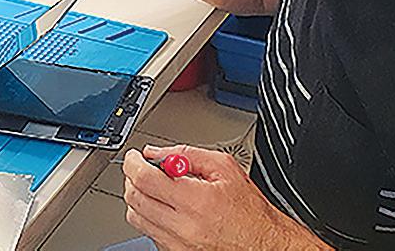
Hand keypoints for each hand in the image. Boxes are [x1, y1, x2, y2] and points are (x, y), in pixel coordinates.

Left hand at [122, 145, 331, 250]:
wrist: (262, 242)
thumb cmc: (249, 210)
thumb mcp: (224, 168)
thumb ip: (187, 154)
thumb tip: (157, 152)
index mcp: (195, 200)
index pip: (145, 179)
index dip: (133, 163)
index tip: (134, 157)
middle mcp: (183, 226)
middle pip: (134, 198)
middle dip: (133, 178)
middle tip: (141, 168)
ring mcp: (176, 244)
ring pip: (136, 217)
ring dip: (138, 198)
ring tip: (154, 188)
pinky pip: (148, 232)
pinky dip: (150, 216)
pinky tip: (166, 207)